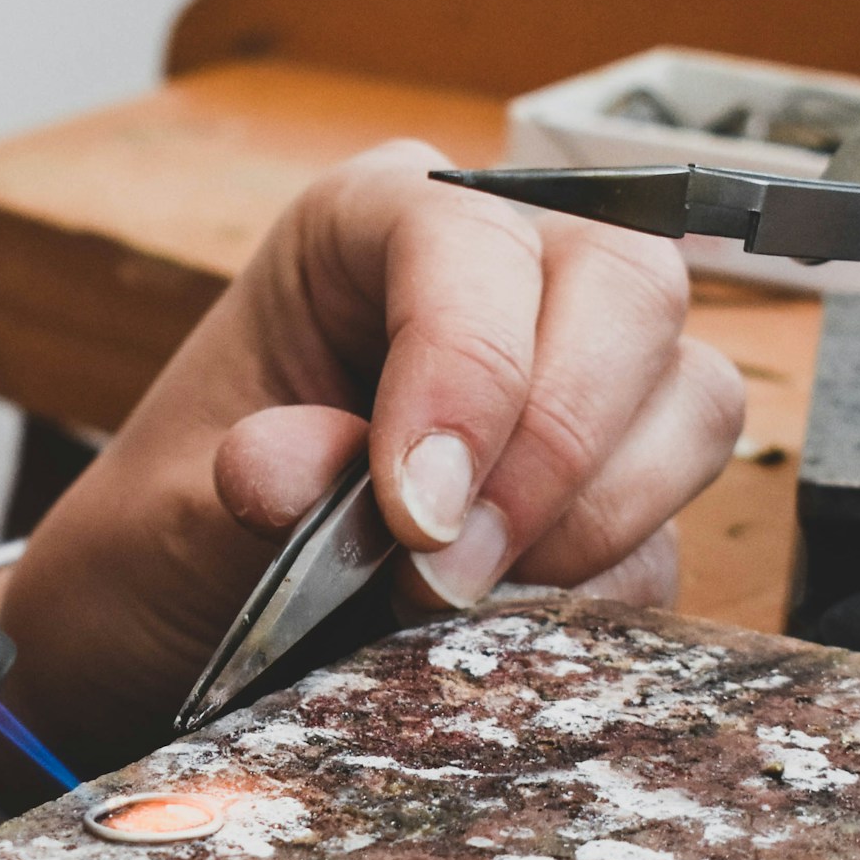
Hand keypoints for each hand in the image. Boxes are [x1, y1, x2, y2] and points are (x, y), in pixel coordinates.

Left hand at [0, 139, 743, 791]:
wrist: (177, 635)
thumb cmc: (169, 536)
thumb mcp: (168, 513)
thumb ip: (243, 488)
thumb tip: (296, 466)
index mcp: (372, 223)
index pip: (473, 236)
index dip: (467, 367)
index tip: (412, 511)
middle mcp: (502, 272)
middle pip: (631, 289)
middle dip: (554, 446)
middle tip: (445, 575)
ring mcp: (580, 381)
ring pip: (691, 402)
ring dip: (588, 522)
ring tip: (448, 605)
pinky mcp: (617, 498)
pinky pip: (670, 534)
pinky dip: (595, 596)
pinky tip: (489, 630)